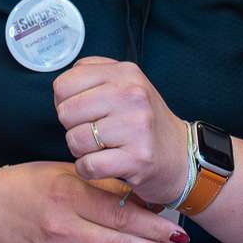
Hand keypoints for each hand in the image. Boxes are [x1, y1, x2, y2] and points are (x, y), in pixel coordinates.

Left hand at [54, 56, 192, 205]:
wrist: (181, 157)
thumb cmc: (143, 122)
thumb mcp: (125, 85)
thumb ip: (93, 76)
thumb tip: (61, 87)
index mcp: (125, 73)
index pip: (64, 84)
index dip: (66, 102)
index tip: (84, 111)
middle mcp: (132, 95)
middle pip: (66, 112)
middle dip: (73, 127)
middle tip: (95, 133)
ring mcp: (137, 127)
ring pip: (75, 140)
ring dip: (82, 151)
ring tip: (103, 148)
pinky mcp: (138, 158)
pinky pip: (88, 165)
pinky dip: (89, 169)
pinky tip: (105, 165)